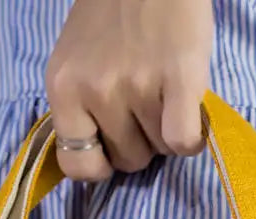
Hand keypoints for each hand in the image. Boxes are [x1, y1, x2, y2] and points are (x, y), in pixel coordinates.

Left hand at [45, 0, 213, 181]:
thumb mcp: (77, 61)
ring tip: (165, 90)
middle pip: (127, 161)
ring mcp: (137, 85)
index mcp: (63, 87)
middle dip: (140, 140)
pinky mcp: (179, 78)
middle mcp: (95, 90)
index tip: (111, 146)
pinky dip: (192, 137)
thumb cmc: (114, 13)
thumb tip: (100, 160)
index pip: (76, 165)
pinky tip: (190, 113)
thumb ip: (80, 107)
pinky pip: (183, 141)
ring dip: (167, 129)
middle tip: (146, 101)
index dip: (100, 163)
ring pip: (159, 150)